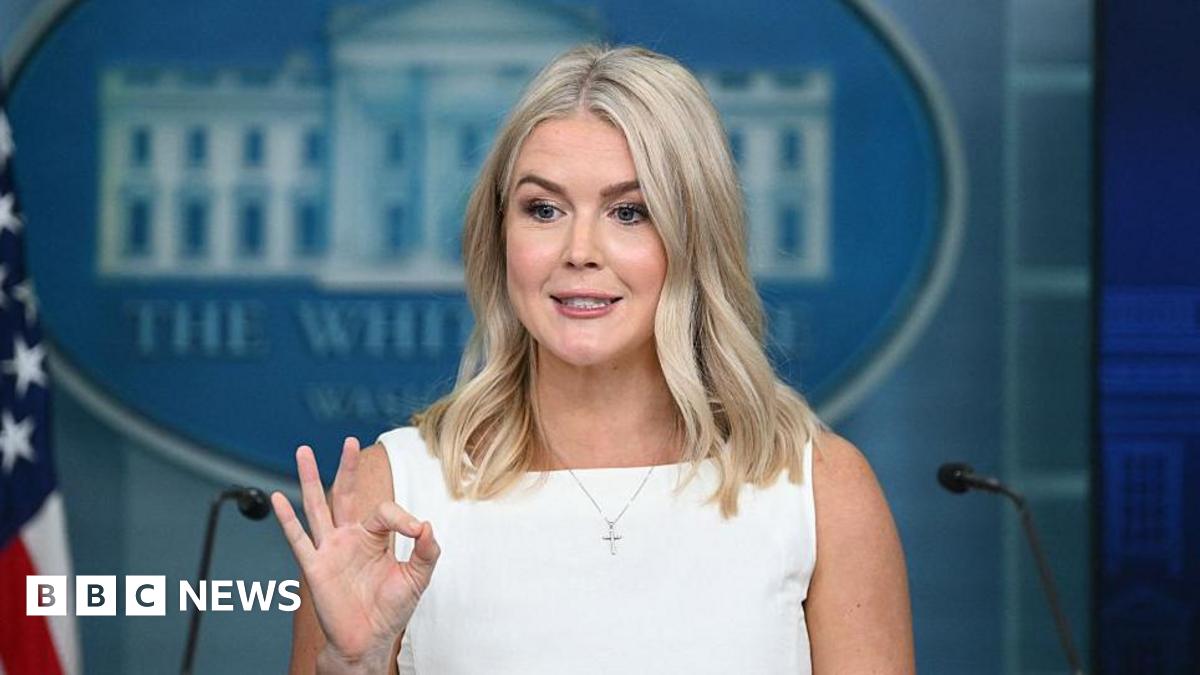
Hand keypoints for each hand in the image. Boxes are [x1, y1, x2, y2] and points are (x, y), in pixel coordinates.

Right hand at [271, 437, 440, 667]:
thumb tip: (427, 525)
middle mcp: (349, 538)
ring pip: (317, 506)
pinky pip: (298, 539)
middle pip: (345, 494)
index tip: (416, 531)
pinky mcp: (315, 567)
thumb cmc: (391, 610)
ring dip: (310, 478)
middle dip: (346, 468)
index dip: (402, 517)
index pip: (385, 511)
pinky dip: (287, 519)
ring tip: (304, 451)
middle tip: (350, 441)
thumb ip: (426, 550)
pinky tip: (277, 498)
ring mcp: (330, 550)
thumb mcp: (417, 577)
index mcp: (374, 537)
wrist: (369, 641)